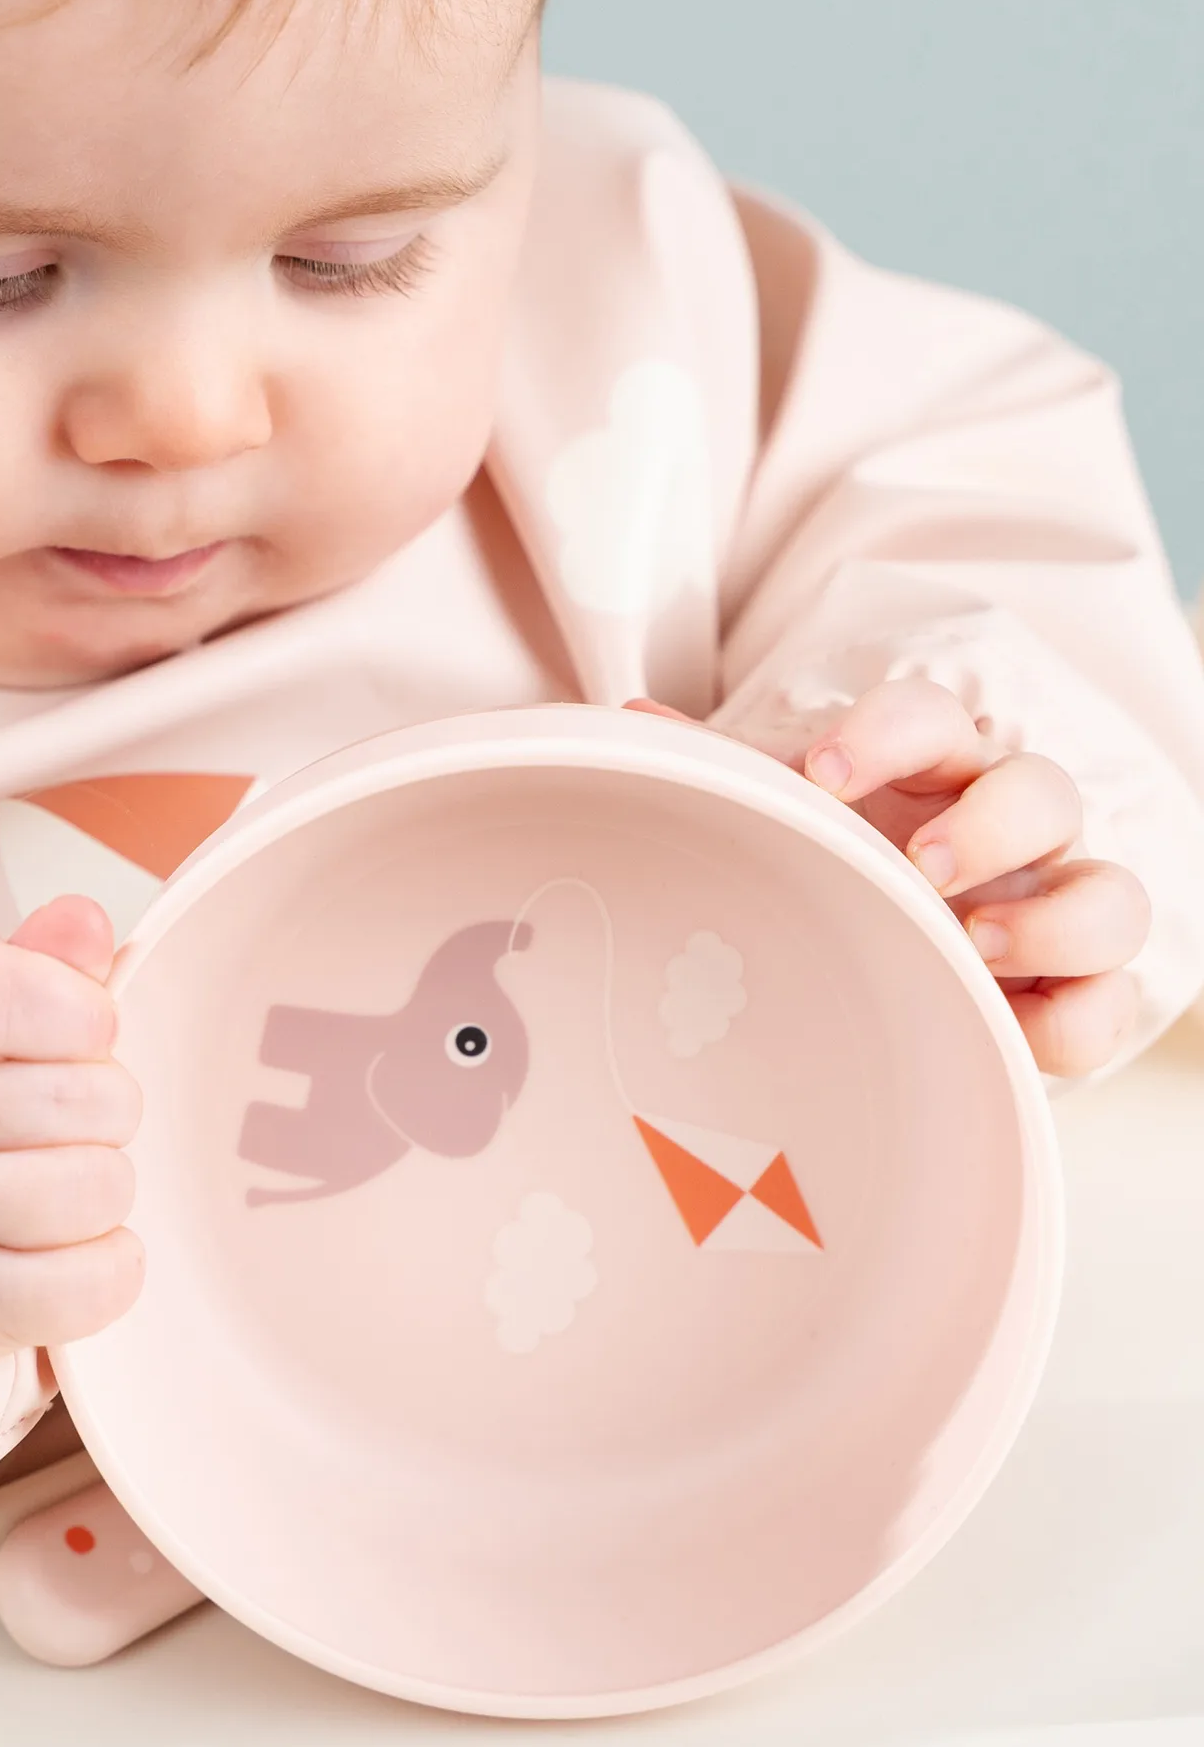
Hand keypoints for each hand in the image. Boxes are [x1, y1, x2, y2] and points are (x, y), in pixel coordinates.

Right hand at [0, 897, 142, 1358]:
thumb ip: (39, 960)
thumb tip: (85, 926)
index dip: (76, 1009)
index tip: (89, 1024)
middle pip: (76, 1098)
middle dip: (110, 1102)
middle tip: (80, 1113)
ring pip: (90, 1188)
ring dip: (108, 1181)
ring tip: (74, 1173)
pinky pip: (82, 1288)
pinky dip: (112, 1267)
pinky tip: (85, 1242)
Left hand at [629, 679, 1150, 1076]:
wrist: (877, 974)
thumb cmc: (832, 876)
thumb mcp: (782, 831)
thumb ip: (726, 782)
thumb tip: (631, 726)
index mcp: (931, 772)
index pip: (932, 717)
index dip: (889, 733)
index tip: (826, 774)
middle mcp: (1010, 829)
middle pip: (1041, 788)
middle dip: (988, 823)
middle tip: (920, 865)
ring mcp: (1058, 908)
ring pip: (1113, 892)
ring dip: (1055, 917)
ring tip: (976, 946)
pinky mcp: (1082, 994)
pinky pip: (1116, 1001)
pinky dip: (1076, 1018)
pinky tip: (1008, 1029)